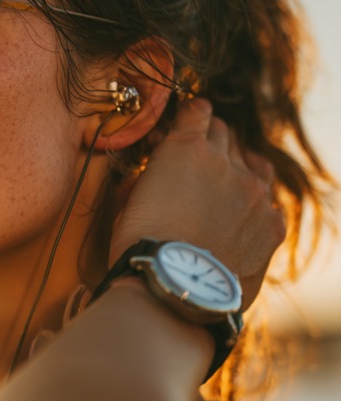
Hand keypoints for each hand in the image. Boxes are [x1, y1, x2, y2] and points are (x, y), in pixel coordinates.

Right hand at [110, 99, 285, 308]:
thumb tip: (144, 180)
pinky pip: (269, 202)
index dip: (191, 115)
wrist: (174, 287)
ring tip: (229, 180)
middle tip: (200, 156)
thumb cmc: (140, 246)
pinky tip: (242, 215)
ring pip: (254, 162)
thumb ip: (144, 182)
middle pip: (226, 134)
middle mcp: (226, 163)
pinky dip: (255, 204)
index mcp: (184, 150)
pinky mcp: (272, 223)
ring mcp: (254, 193)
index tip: (188, 120)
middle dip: (212, 140)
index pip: (196, 113)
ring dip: (240, 165)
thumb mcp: (128, 205)